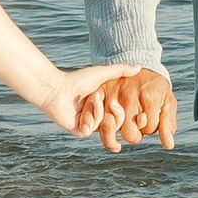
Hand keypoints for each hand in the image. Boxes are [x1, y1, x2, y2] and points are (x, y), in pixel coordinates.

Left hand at [52, 63, 177, 149]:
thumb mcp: (102, 73)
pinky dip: (88, 118)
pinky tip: (79, 111)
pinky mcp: (81, 130)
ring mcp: (91, 124)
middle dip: (109, 110)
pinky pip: (93, 130)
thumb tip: (139, 66)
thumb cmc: (78, 80)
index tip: (114, 101)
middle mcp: (100, 116)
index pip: (123, 115)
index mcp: (106, 105)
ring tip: (86, 100)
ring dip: (96, 110)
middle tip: (96, 96)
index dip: (121, 110)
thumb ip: (120, 71)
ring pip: (105, 126)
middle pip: (117, 123)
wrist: (58, 89)